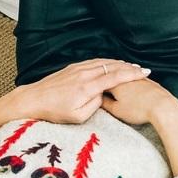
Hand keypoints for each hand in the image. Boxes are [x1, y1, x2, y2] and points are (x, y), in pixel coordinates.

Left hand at [0, 59, 148, 130]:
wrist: (32, 99)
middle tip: (143, 69)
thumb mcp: (78, 116)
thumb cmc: (54, 111)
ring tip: (131, 66)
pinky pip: (94, 61)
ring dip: (119, 63)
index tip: (144, 73)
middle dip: (129, 67)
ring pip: (103, 62)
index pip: (115, 77)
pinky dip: (107, 62)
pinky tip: (112, 64)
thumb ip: (95, 105)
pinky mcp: (72, 67)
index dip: (132, 74)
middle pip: (112, 66)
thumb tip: (103, 95)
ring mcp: (78, 68)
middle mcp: (84, 74)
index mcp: (87, 87)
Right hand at [104, 80, 177, 175]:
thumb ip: (105, 103)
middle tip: (103, 85)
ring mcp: (139, 77)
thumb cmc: (138, 110)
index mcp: (116, 82)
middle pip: (114, 76)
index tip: (94, 89)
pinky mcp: (150, 81)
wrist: (162, 107)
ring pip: (126, 75)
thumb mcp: (117, 110)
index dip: (97, 85)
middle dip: (108, 79)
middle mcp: (127, 76)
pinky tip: (132, 88)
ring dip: (121, 78)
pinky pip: (137, 79)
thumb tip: (98, 98)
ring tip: (116, 86)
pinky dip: (132, 81)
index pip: (102, 80)